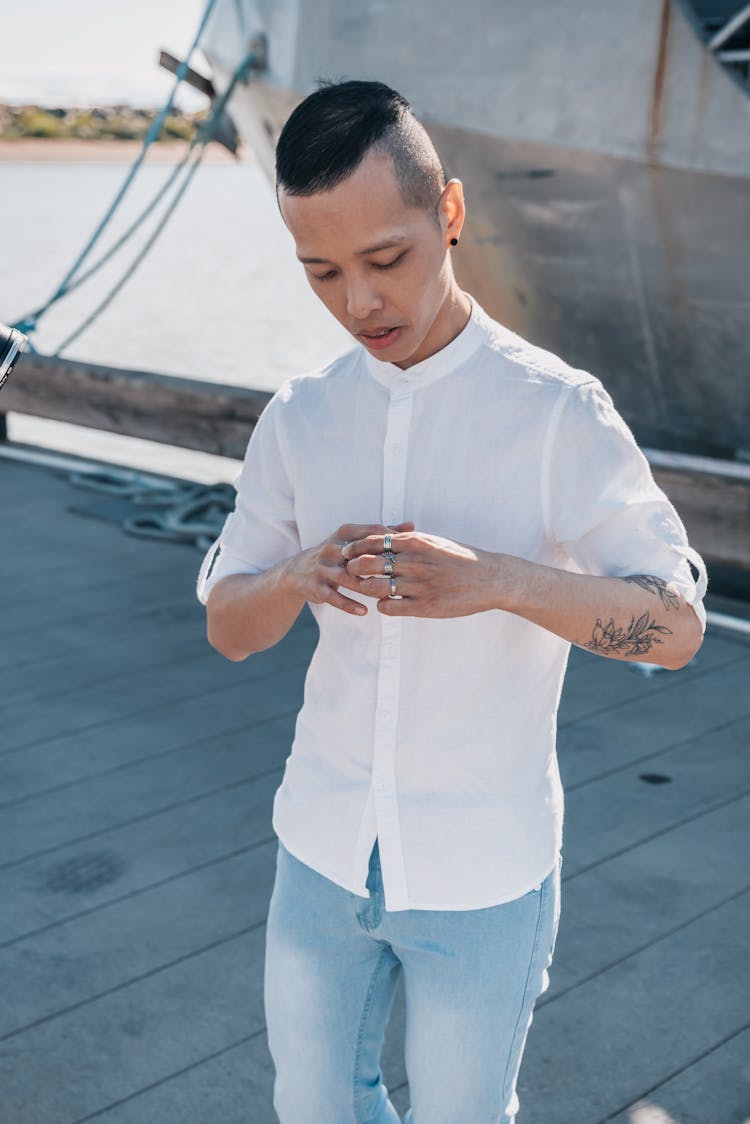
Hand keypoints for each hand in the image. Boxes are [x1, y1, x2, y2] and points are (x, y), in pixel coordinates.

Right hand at [280, 522, 414, 615]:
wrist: (297, 572)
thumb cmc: (336, 555)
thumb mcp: (354, 540)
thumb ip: (382, 534)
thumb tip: (412, 525)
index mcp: (344, 533)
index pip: (371, 533)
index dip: (392, 541)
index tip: (412, 552)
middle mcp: (332, 548)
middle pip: (360, 555)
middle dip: (381, 564)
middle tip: (403, 575)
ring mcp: (322, 568)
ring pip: (348, 578)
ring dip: (368, 587)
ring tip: (387, 595)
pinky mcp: (316, 587)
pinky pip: (334, 597)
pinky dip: (349, 604)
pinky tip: (365, 611)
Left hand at [342, 529, 501, 616]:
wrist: (491, 579)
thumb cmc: (462, 559)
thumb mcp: (435, 542)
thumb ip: (409, 540)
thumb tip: (385, 537)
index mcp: (415, 542)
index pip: (371, 541)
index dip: (355, 548)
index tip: (348, 553)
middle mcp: (414, 562)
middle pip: (367, 564)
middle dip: (354, 569)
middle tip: (351, 573)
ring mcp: (418, 585)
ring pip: (374, 588)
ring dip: (366, 588)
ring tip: (369, 589)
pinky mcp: (424, 607)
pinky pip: (388, 607)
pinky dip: (382, 606)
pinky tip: (386, 603)